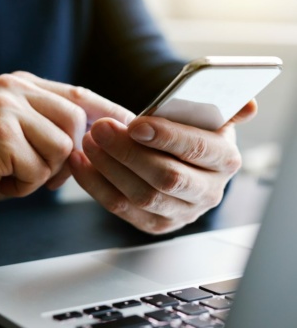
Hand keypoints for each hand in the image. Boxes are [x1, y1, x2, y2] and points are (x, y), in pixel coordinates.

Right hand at [0, 72, 132, 243]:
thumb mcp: (21, 137)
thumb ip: (54, 127)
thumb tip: (104, 133)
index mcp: (20, 84)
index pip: (78, 94)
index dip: (108, 113)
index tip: (133, 126)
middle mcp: (13, 87)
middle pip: (76, 123)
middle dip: (65, 157)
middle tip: (33, 171)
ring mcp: (5, 108)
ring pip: (61, 148)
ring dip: (41, 173)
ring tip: (8, 171)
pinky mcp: (0, 134)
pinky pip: (40, 169)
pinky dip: (24, 185)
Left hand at [69, 100, 257, 233]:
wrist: (181, 159)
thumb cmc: (190, 131)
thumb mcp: (209, 115)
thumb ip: (225, 107)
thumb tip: (248, 105)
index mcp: (225, 160)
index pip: (198, 150)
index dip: (167, 137)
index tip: (135, 124)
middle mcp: (208, 191)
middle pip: (166, 177)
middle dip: (128, 152)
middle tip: (101, 128)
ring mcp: (181, 212)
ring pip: (141, 195)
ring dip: (108, 168)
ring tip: (89, 142)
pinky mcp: (155, 224)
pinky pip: (120, 208)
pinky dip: (96, 185)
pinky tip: (81, 162)